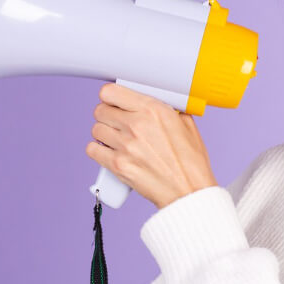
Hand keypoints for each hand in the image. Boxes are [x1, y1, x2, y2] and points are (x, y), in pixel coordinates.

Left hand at [85, 82, 217, 209]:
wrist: (188, 191)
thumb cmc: (190, 162)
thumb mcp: (187, 125)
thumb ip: (167, 109)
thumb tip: (154, 101)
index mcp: (153, 109)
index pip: (111, 92)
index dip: (110, 97)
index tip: (114, 102)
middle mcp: (137, 124)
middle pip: (100, 110)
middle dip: (107, 115)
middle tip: (115, 122)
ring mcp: (125, 145)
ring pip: (96, 129)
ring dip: (103, 133)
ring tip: (115, 139)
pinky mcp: (118, 165)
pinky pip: (92, 150)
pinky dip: (98, 150)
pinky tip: (109, 152)